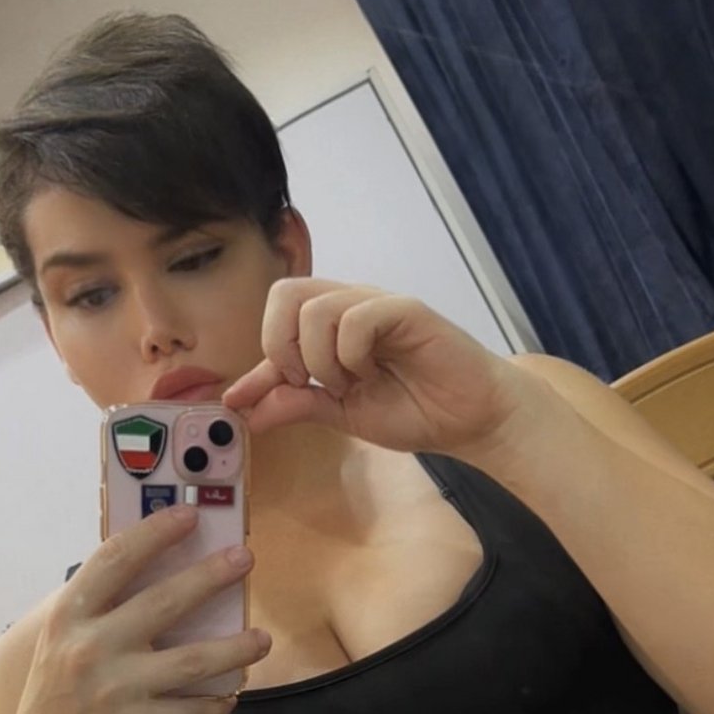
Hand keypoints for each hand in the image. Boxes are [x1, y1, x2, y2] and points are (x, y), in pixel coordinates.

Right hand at [5, 507, 271, 713]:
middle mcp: (91, 649)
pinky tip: (230, 693)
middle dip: (211, 576)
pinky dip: (218, 703)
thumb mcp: (61, 641)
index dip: (154, 533)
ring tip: (262, 639)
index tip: (190, 515)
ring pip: (194, 661)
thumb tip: (156, 561)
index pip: (114, 560)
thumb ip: (97, 607)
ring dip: (236, 648)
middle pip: (164, 602)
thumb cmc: (61, 692)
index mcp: (69, 617)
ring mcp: (118, 690)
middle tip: (244, 558)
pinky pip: (195, 711)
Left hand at [221, 277, 529, 458]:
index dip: (256, 362)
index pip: (276, 321)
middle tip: (304, 382)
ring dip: (319, 357)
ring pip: (316, 307)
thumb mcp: (341, 414)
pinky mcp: (407, 310)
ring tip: (346, 384)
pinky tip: (370, 373)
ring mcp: (378, 304)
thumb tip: (244, 408)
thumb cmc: (414, 410)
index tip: (243, 401)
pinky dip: (351, 354)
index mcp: (331, 326)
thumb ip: (297, 404)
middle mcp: (350, 305)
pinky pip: (357, 317)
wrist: (470, 421)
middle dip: (281, 345)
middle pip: (286, 293)